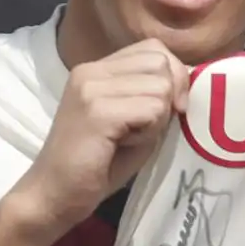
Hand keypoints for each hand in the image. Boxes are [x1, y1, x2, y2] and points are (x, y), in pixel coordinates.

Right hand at [12, 39, 188, 233]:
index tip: (169, 109)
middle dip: (168, 96)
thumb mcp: (132, 122)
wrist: (54, 195)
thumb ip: (154, 97)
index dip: (173, 77)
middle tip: (144, 128)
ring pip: (160, 87)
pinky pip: (152, 110)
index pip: (154, 49)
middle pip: (161, 62)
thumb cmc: (96, 166)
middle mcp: (92, 71)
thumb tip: (189, 84)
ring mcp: (92, 88)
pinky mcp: (98, 111)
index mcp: (97, 70)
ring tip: (129, 138)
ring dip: (157, 119)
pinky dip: (149, 132)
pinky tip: (124, 145)